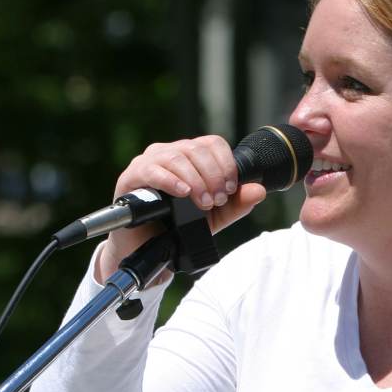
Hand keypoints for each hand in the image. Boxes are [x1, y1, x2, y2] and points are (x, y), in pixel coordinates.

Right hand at [96, 135, 266, 280]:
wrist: (151, 248)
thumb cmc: (180, 225)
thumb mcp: (216, 216)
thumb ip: (238, 203)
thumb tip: (259, 190)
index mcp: (190, 156)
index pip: (213, 143)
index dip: (226, 164)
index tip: (230, 189)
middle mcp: (170, 152)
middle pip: (197, 149)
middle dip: (213, 176)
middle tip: (217, 201)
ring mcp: (149, 161)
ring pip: (177, 157)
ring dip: (196, 180)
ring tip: (203, 203)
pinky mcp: (132, 176)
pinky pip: (152, 169)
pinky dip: (172, 180)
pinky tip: (183, 193)